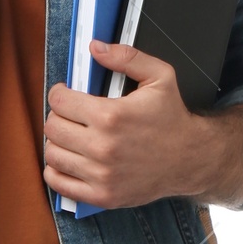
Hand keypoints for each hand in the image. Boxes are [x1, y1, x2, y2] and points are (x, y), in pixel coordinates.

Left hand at [42, 39, 210, 210]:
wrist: (190, 160)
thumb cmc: (173, 119)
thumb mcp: (160, 77)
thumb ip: (127, 58)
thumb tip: (95, 48)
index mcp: (111, 116)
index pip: (59, 101)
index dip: (60, 93)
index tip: (65, 94)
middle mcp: (103, 147)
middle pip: (53, 127)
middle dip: (59, 116)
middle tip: (71, 115)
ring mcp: (101, 175)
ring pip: (52, 154)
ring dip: (57, 142)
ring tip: (72, 136)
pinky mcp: (101, 195)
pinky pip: (59, 183)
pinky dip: (56, 170)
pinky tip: (69, 159)